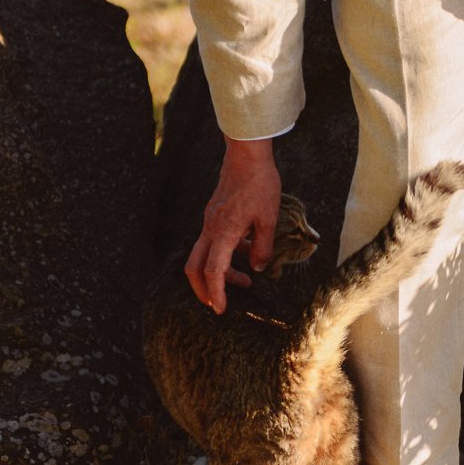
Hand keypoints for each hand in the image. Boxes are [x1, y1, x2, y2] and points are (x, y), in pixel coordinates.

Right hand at [186, 136, 280, 313]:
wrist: (246, 155)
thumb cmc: (259, 184)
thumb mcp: (268, 218)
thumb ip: (262, 247)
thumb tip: (257, 269)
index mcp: (224, 232)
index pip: (213, 271)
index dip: (216, 293)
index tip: (221, 309)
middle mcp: (211, 229)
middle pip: (194, 267)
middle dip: (203, 290)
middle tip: (219, 304)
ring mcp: (210, 222)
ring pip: (204, 255)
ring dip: (220, 273)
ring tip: (245, 281)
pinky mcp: (214, 215)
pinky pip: (213, 242)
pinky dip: (225, 255)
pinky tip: (247, 252)